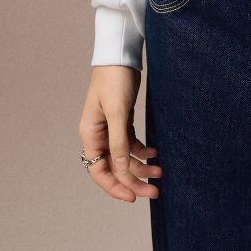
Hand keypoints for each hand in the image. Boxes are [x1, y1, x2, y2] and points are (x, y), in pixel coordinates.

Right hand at [78, 65, 161, 201]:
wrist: (120, 53)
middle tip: (155, 192)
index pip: (99, 171)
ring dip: (141, 166)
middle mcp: (98, 135)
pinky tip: (155, 153)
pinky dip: (142, 150)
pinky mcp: (121, 119)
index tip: (133, 198)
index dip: (115, 186)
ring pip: (124, 157)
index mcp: (90, 135)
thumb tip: (119, 169)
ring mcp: (110, 128)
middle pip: (114, 167)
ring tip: (160, 172)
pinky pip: (130, 143)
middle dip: (133, 181)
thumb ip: (118, 141)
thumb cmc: (114, 78)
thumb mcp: (117, 111)